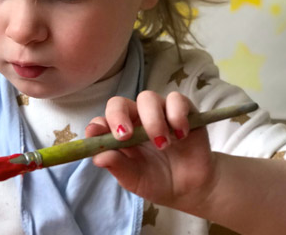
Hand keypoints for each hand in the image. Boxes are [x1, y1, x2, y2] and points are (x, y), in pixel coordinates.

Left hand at [86, 91, 217, 209]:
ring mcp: (158, 112)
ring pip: (147, 98)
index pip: (102, 120)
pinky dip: (177, 115)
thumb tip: (98, 157)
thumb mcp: (134, 179)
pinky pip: (176, 100)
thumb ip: (117, 166)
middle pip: (119, 103)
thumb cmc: (156, 181)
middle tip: (126, 135)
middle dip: (119, 115)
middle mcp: (135, 119)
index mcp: (119, 134)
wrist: (189, 188)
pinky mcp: (182, 110)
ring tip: (163, 144)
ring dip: (152, 120)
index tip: (97, 133)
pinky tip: (181, 135)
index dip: (98, 125)